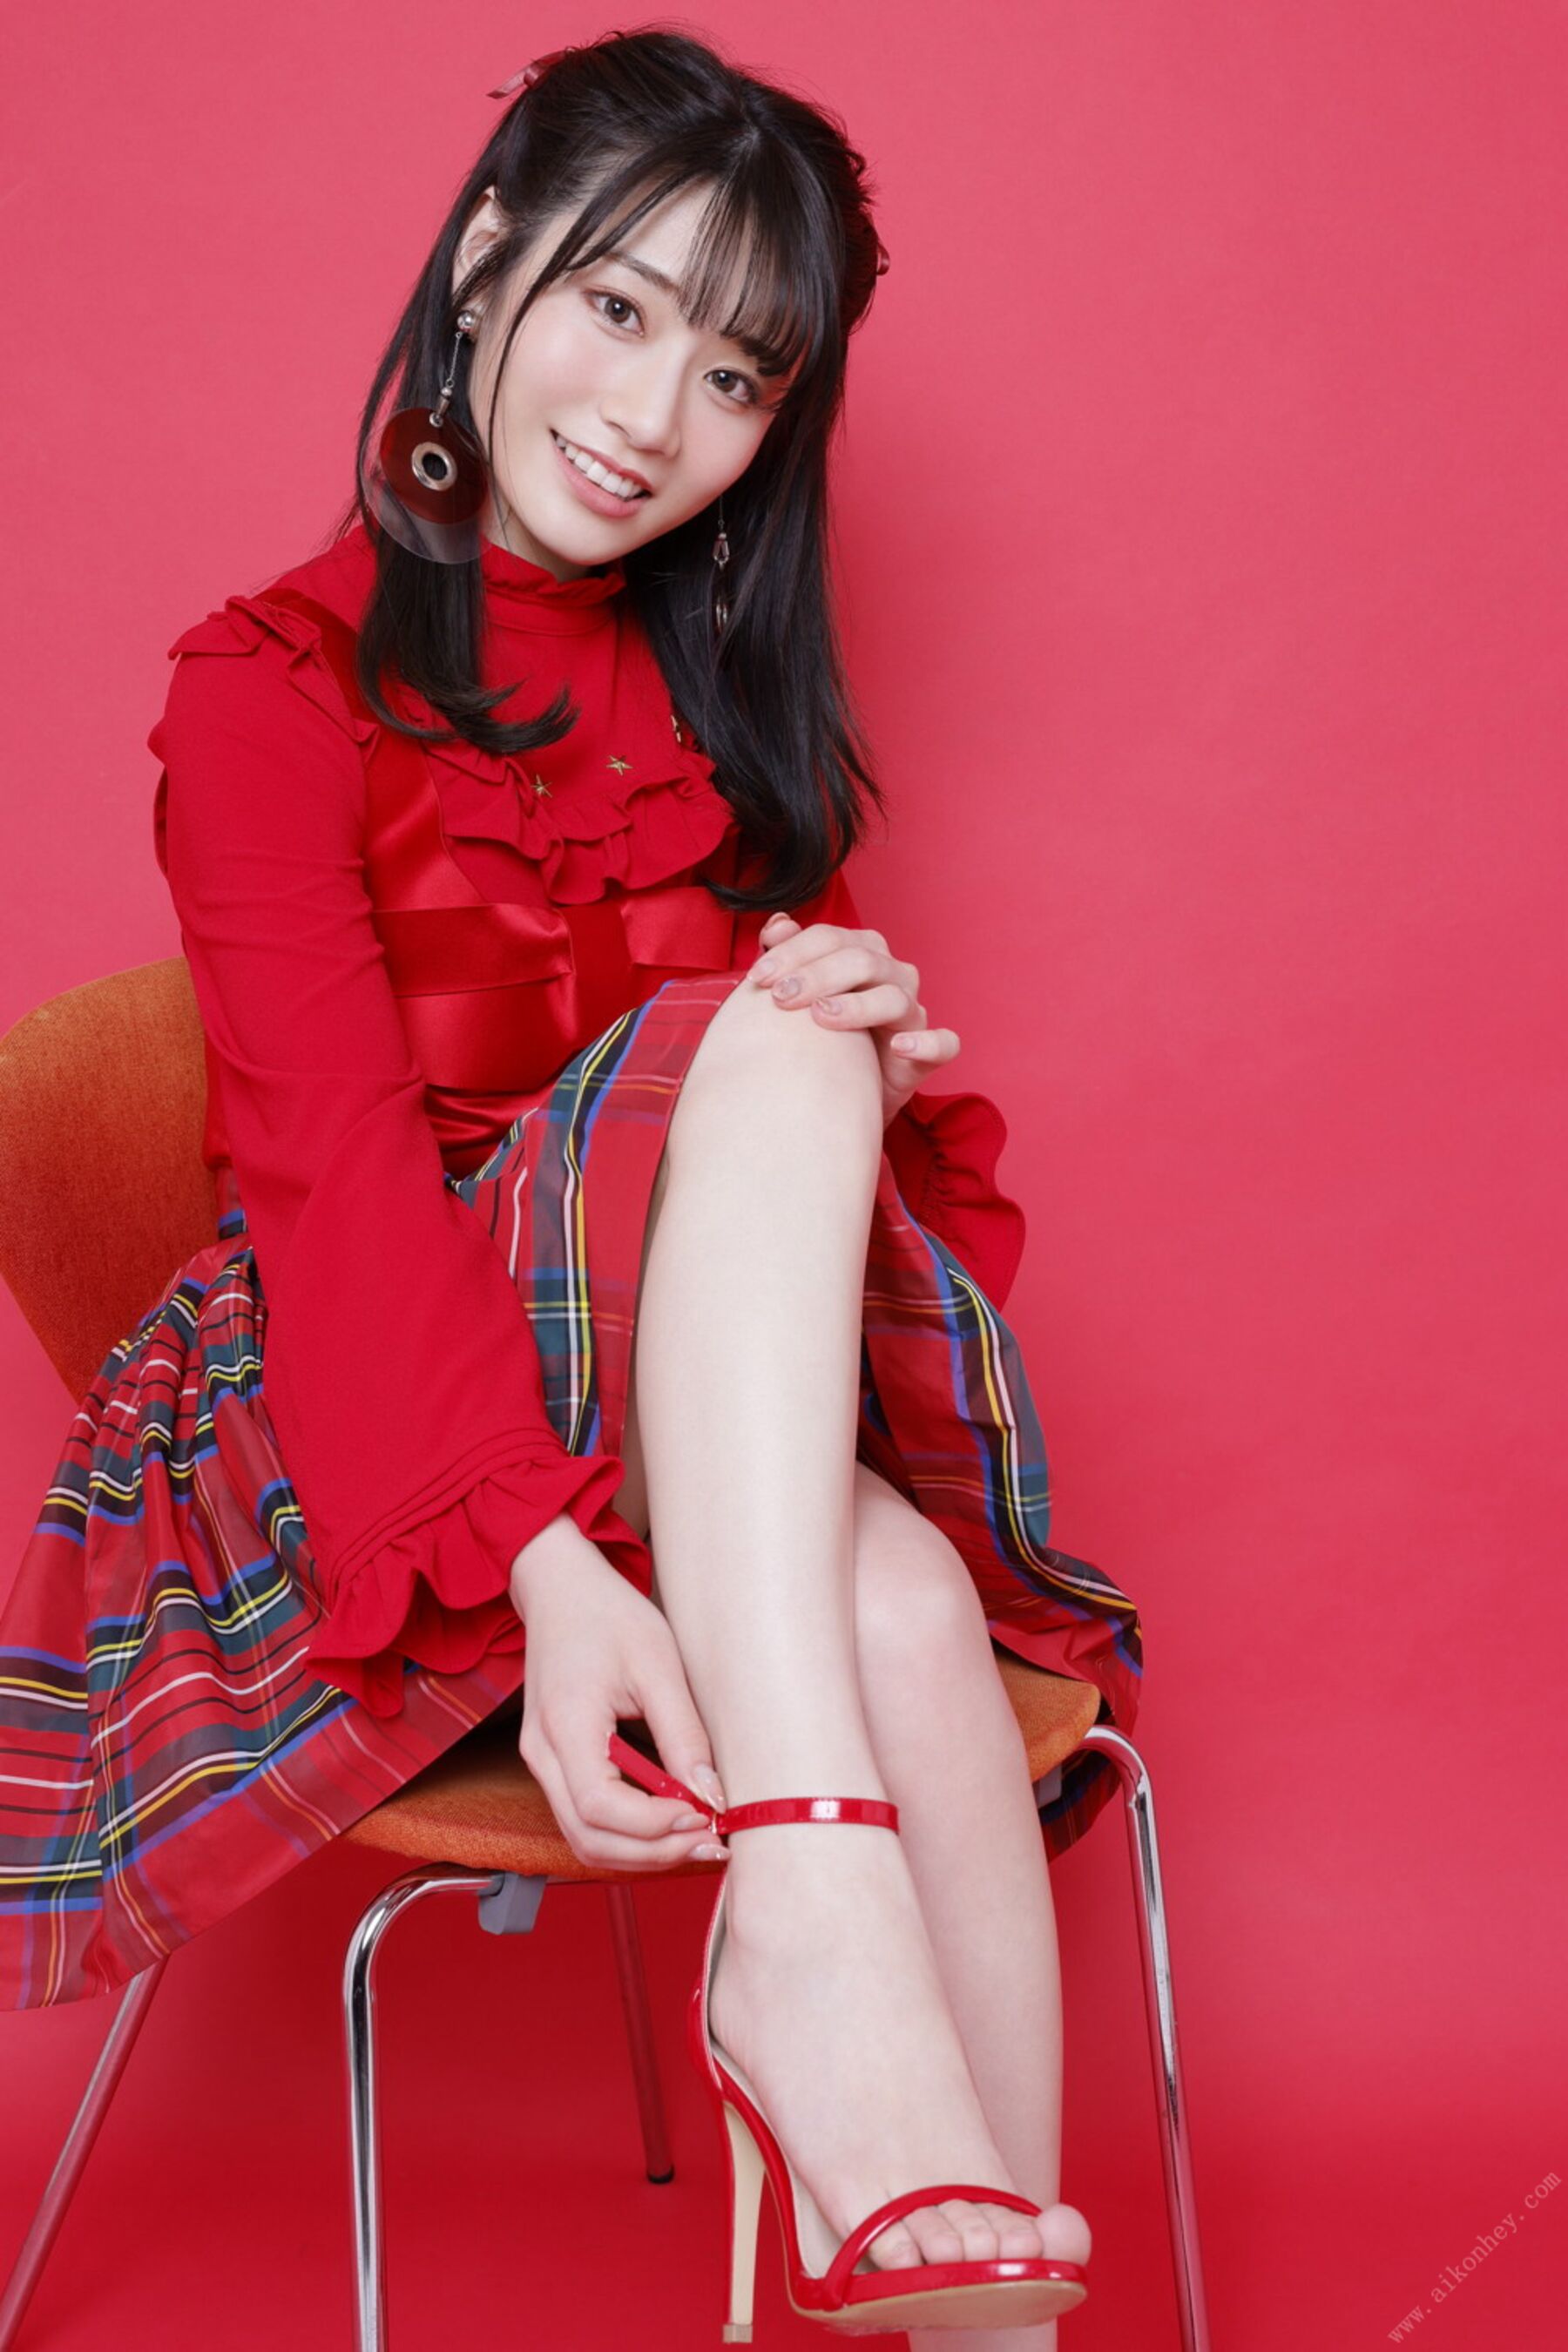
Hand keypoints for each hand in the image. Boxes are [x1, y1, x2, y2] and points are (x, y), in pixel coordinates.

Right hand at [509, 1518, 727, 1872]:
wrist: (562, 1589)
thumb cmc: (607, 1615)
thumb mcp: (659, 1664)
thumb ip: (683, 1734)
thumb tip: (711, 1795)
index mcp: (564, 1723)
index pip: (599, 1805)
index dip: (652, 1825)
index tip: (702, 1816)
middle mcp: (541, 1753)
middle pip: (588, 1837)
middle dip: (653, 1853)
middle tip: (710, 1843)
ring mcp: (540, 1762)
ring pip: (583, 1839)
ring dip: (641, 1852)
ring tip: (696, 1841)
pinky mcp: (552, 1764)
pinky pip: (584, 1819)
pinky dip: (626, 1835)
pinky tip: (668, 1824)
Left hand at [747, 908, 960, 1122]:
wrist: (845, 1091)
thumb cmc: (824, 1036)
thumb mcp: (802, 995)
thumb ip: (790, 957)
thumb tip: (776, 923)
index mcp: (864, 954)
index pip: (830, 938)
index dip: (793, 952)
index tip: (758, 977)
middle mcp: (893, 976)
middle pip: (861, 961)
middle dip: (816, 976)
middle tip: (780, 998)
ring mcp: (913, 1013)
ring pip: (894, 998)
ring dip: (857, 1006)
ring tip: (821, 1016)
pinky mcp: (929, 1052)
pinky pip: (941, 1043)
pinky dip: (924, 1042)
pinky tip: (898, 1046)